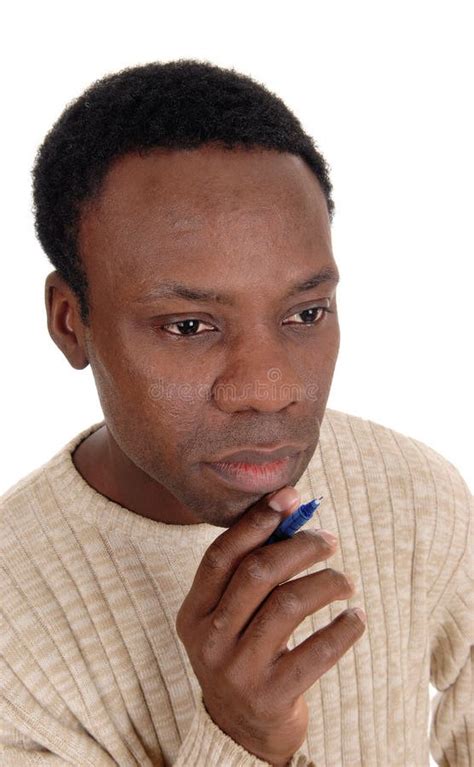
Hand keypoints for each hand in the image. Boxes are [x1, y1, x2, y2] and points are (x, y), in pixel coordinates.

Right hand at [176, 486, 365, 765]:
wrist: (241, 730)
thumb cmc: (244, 652)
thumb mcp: (232, 616)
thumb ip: (251, 571)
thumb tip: (292, 510)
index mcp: (194, 613)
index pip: (221, 555)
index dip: (256, 521)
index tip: (290, 499)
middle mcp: (209, 640)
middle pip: (257, 574)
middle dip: (299, 547)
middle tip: (330, 540)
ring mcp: (238, 671)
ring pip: (287, 605)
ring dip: (325, 583)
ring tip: (345, 581)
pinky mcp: (271, 697)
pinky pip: (316, 651)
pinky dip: (343, 629)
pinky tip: (356, 618)